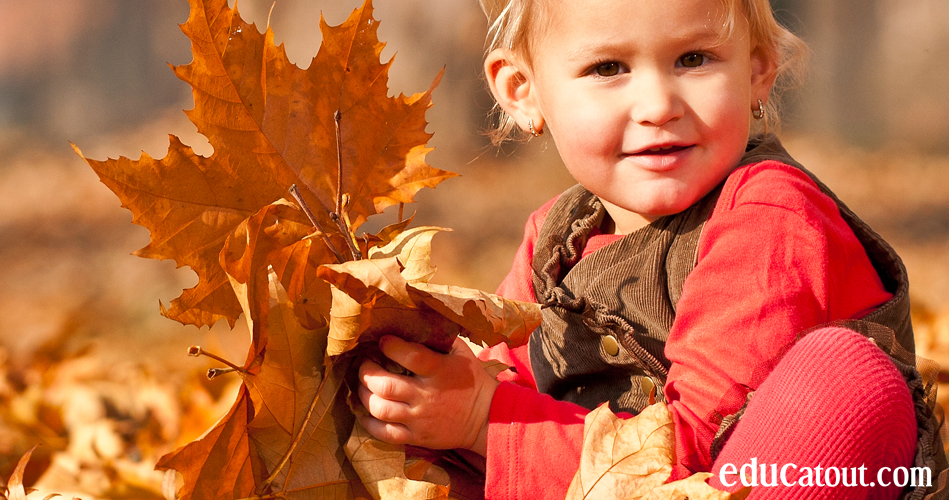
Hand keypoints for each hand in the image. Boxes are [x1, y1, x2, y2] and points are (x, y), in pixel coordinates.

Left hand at [357, 335, 498, 455]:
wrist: (487, 418)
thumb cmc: (471, 380)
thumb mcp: (461, 353)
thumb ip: (438, 338)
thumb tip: (413, 322)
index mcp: (439, 371)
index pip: (409, 356)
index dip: (389, 346)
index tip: (382, 341)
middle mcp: (427, 395)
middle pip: (385, 385)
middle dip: (366, 372)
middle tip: (365, 364)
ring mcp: (420, 418)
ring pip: (380, 409)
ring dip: (364, 395)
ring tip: (364, 385)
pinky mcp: (417, 437)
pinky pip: (385, 433)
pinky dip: (368, 423)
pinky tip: (364, 412)